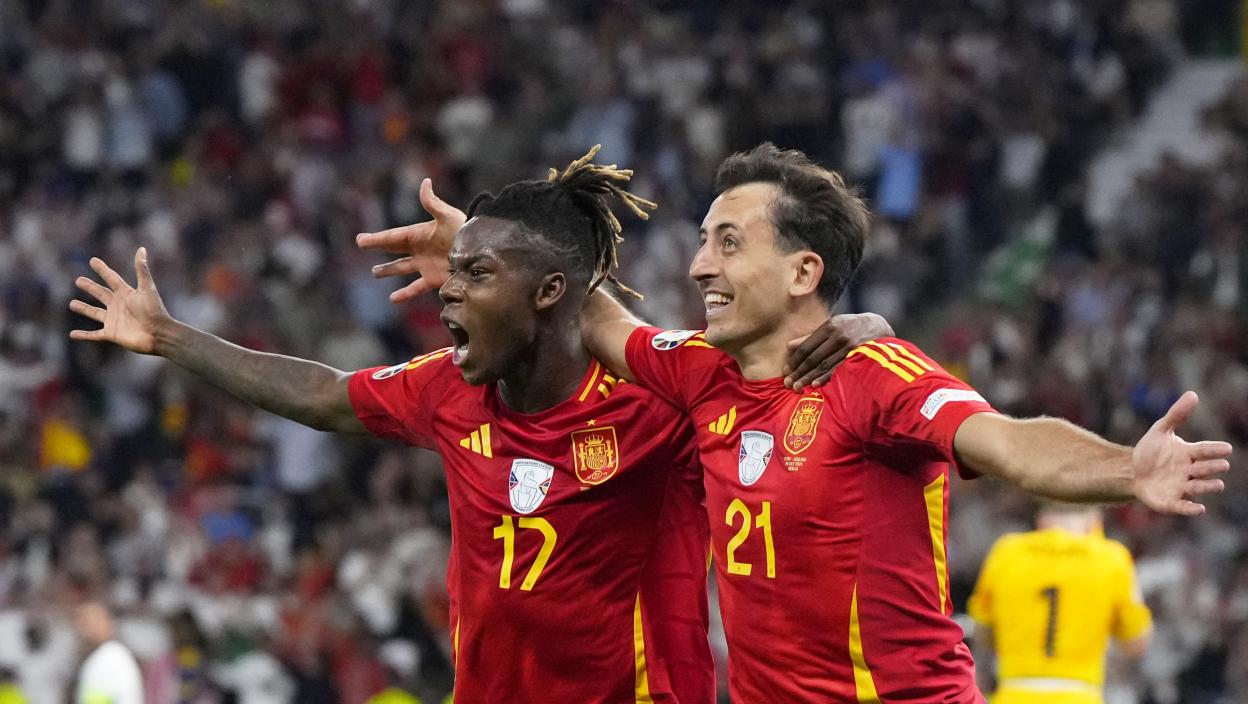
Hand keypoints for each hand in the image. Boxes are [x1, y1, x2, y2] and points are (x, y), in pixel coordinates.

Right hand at [69, 248, 172, 354]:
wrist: (158, 333)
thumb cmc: (155, 310)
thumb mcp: (146, 288)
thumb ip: (142, 269)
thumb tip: (141, 248)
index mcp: (126, 293)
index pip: (111, 278)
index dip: (102, 270)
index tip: (93, 260)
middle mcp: (118, 305)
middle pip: (101, 294)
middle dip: (90, 287)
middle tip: (78, 280)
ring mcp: (114, 320)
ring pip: (95, 313)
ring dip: (84, 309)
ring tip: (72, 304)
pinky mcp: (111, 334)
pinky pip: (94, 334)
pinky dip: (84, 335)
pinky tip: (73, 334)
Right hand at [355, 178, 465, 302]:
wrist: (481, 253)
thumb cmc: (465, 231)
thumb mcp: (448, 216)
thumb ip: (433, 202)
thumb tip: (425, 182)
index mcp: (420, 234)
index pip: (392, 236)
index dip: (376, 239)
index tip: (360, 240)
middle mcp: (421, 250)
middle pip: (394, 249)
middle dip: (378, 247)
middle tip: (362, 245)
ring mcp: (426, 265)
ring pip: (402, 268)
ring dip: (389, 270)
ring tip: (375, 273)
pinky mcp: (434, 280)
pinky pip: (416, 288)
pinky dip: (405, 293)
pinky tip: (393, 298)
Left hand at [783, 312, 893, 390]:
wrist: (880, 326)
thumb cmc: (851, 327)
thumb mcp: (833, 326)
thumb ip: (812, 337)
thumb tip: (789, 346)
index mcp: (829, 327)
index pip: (806, 346)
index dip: (794, 360)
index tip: (786, 371)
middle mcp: (838, 336)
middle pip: (813, 357)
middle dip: (799, 372)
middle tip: (788, 383)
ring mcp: (849, 347)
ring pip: (824, 365)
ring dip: (809, 378)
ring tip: (798, 387)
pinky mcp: (858, 357)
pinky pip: (839, 370)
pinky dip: (826, 378)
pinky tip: (816, 385)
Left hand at [1131, 391, 1231, 514]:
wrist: (1132, 471)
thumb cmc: (1151, 451)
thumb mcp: (1160, 430)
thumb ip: (1176, 414)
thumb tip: (1193, 394)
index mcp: (1188, 454)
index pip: (1204, 450)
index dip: (1214, 450)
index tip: (1227, 448)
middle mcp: (1189, 472)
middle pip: (1204, 469)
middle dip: (1213, 467)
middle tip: (1222, 464)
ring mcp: (1181, 487)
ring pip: (1198, 487)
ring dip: (1208, 486)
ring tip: (1218, 484)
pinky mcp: (1171, 502)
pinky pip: (1183, 506)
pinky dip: (1191, 509)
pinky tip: (1200, 509)